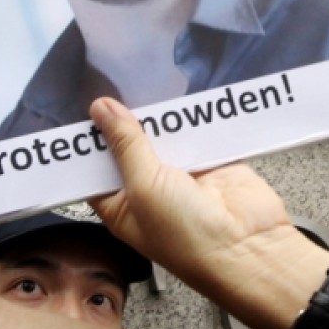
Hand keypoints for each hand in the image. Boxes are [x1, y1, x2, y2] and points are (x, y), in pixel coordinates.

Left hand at [87, 97, 328, 328]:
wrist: (249, 246)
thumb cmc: (189, 238)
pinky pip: (198, 129)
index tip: (79, 105)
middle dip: (127, 119)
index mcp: (121, 205)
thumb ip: (126, 144)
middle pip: (129, 144)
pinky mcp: (213, 159)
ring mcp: (182, 173)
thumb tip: (102, 109)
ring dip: (161, 114)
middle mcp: (149, 189)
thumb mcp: (144, 187)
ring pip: (164, 133)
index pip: (96, 168)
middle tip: (112, 83)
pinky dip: (194, 114)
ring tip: (145, 82)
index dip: (89, 140)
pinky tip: (183, 91)